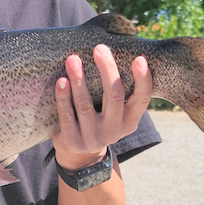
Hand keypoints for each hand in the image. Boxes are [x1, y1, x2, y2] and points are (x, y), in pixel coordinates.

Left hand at [51, 44, 151, 171]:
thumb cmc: (98, 120)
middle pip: (114, 96)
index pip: (142, 99)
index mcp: (129, 120)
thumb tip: (112, 50)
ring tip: (72, 59)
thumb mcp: (114, 113)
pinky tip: (61, 81)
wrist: (80, 156)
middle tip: (100, 48)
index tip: (140, 59)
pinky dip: (63, 96)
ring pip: (85, 105)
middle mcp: (114, 130)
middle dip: (107, 70)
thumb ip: (118, 90)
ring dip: (79, 79)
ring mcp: (92, 137)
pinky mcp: (72, 141)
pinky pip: (66, 115)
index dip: (143, 80)